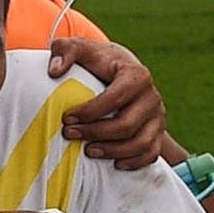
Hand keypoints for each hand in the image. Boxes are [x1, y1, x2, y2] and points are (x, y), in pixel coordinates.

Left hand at [45, 38, 169, 166]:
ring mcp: (157, 117)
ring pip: (141, 143)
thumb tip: (54, 71)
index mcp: (137, 75)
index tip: (66, 117)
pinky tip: (114, 163)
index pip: (116, 97)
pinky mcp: (158, 133)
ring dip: (113, 151)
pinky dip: (134, 161)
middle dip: (96, 133)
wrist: (121, 72)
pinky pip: (151, 153)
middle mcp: (152, 97)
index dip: (90, 111)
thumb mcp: (81, 49)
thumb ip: (65, 50)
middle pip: (127, 125)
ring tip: (88, 151)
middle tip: (70, 134)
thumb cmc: (98, 62)